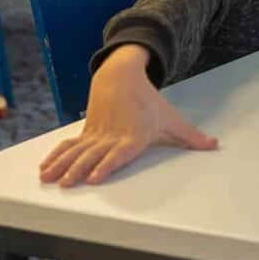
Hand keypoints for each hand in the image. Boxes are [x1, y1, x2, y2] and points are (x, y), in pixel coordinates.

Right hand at [38, 45, 217, 186]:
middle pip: (93, 155)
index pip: (119, 153)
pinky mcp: (86, 131)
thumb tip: (214, 145)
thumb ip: (190, 137)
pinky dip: (55, 156)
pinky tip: (44, 168)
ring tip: (48, 178)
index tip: (94, 176)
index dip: (106, 164)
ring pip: (76, 151)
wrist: (121, 76)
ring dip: (62, 165)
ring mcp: (96, 134)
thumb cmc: (149, 101)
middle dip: (78, 169)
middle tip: (67, 183)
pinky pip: (68, 145)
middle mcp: (112, 137)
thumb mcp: (172, 118)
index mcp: (133, 136)